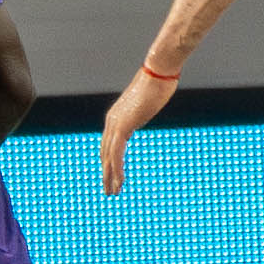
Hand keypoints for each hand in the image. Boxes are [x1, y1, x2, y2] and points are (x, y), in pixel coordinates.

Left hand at [98, 64, 175, 192]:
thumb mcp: (147, 103)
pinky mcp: (123, 126)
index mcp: (116, 116)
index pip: (109, 144)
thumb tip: (143, 112)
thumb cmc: (157, 83)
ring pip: (108, 157)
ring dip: (110, 176)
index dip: (109, 161)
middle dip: (107, 173)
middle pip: (105, 152)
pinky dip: (116, 169)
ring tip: (113, 192)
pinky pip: (116, 153)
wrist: (158, 71)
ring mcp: (115, 123)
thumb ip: (142, 111)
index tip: (112, 175)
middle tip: (109, 190)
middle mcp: (112, 121)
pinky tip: (119, 182)